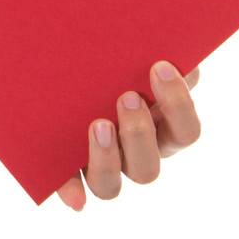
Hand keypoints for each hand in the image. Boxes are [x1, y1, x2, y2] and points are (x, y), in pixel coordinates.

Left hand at [53, 61, 201, 210]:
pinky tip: (74, 195)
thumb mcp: (126, 49)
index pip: (185, 131)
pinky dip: (71, 192)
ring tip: (98, 123)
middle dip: (139, 132)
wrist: (53, 57)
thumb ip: (150, 48)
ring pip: (111, 185)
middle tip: (127, 96)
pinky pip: (69, 189)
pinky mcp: (67, 169)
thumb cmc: (103, 53)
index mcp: (159, 126)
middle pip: (148, 167)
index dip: (178, 105)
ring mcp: (101, 165)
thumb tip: (176, 44)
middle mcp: (133, 153)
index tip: (161, 66)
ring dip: (107, 158)